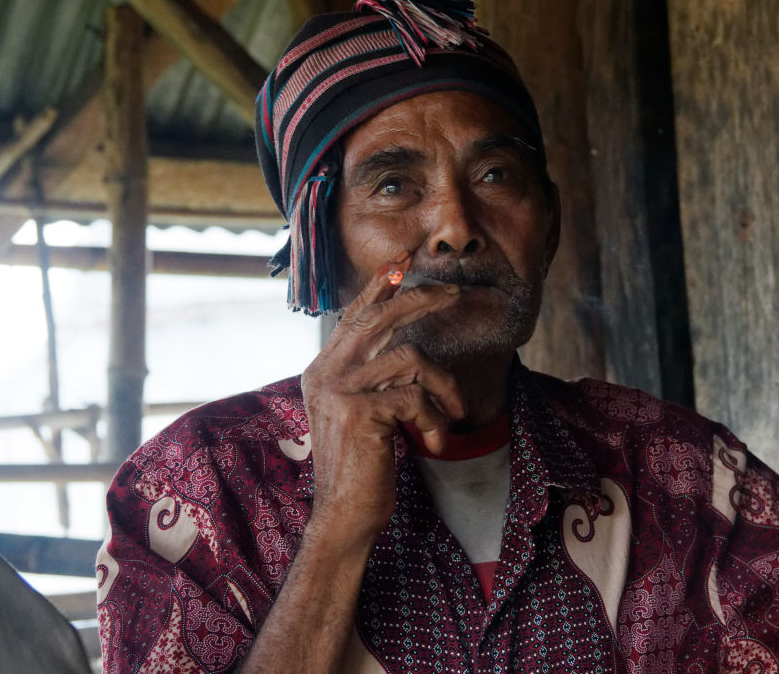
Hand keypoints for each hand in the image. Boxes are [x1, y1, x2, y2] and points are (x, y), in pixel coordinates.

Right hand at [299, 257, 465, 547]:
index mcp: (323, 370)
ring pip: (411, 358)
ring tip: (452, 415)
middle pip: (380, 318)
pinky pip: (416, 397)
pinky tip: (433, 442)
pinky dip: (435, 420)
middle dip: (422, 300)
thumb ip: (371, 378)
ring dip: (444, 385)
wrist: (343, 515)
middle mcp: (325, 373)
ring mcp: (339, 390)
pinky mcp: (360, 412)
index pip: (353, 315)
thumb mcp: (360, 413)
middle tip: (455, 293)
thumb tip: (402, 346)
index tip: (402, 264)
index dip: (379, 286)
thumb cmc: (361, 466)